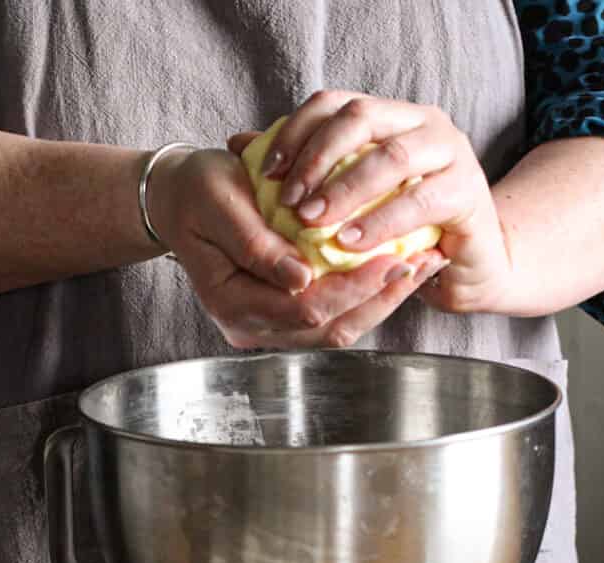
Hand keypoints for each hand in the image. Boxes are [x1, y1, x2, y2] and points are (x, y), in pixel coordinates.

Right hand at [145, 147, 446, 349]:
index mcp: (233, 305)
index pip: (305, 309)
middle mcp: (255, 329)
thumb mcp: (218, 202)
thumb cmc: (197, 192)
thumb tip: (301, 279)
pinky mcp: (291, 319)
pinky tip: (399, 268)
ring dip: (384, 299)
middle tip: (424, 264)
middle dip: (382, 297)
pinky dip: (370, 294)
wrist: (180, 200)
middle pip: (332, 328)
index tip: (393, 258)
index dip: (352, 287)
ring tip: (423, 266)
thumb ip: (256, 244)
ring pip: (341, 327)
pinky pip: (338, 315)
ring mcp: (274, 329)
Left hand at [228, 91, 512, 315]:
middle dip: (317, 159)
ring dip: (345, 190)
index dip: (297, 132)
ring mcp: (452, 154)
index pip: (336, 104)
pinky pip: (420, 201)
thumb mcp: (353, 202)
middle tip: (288, 201)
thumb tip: (242, 145)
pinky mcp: (468, 192)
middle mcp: (425, 124)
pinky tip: (352, 243)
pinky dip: (381, 221)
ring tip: (314, 223)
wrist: (473, 269)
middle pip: (361, 118)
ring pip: (390, 157)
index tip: (266, 173)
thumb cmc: (410, 237)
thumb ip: (308, 172)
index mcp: (394, 117)